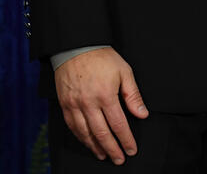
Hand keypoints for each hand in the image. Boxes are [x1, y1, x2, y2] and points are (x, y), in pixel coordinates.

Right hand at [54, 47, 148, 163]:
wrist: (76, 47)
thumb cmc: (103, 58)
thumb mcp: (124, 72)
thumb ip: (133, 95)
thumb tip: (142, 114)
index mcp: (106, 95)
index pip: (118, 124)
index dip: (126, 139)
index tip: (131, 149)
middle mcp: (89, 103)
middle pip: (101, 133)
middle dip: (112, 149)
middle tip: (119, 159)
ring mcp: (75, 105)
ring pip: (85, 133)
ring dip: (95, 147)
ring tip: (104, 155)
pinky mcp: (65, 104)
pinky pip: (72, 126)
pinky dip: (81, 137)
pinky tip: (87, 142)